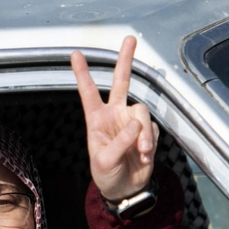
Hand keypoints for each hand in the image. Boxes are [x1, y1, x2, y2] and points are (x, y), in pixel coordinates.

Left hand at [72, 36, 156, 204]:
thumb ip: (119, 142)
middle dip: (125, 60)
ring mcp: (132, 122)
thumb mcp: (104, 162)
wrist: (125, 189)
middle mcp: (115, 115)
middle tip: (130, 39)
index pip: (89, 92)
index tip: (75, 54)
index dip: (82, 73)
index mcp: (96, 119)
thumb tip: (135, 124)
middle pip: (121, 81)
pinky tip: (144, 157)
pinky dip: (150, 143)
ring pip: (142, 112)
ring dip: (143, 133)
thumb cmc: (107, 175)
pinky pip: (153, 130)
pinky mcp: (148, 132)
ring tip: (141, 152)